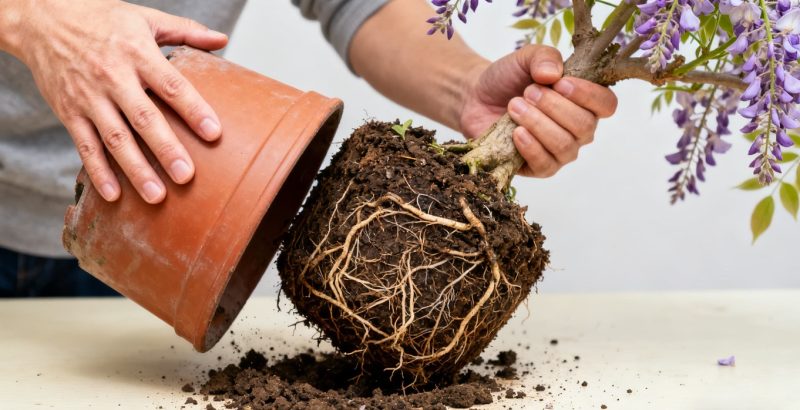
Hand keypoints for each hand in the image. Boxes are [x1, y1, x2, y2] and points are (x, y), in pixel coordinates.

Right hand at [2, 0, 226, 202]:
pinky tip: (115, 194)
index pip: (171, 85)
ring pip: (115, 139)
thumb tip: (222, 41)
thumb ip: (185, 31)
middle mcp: (113, 77)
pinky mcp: (68, 112)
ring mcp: (89, 97)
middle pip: (143, 117)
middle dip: (166, 149)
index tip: (214, 133)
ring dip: (135, 169)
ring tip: (157, 195)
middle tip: (187, 176)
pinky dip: (98, 171)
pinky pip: (85, 146)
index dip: (193, 109)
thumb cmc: (100, 20)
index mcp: (137, 53)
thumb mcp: (145, 18)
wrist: (42, 18)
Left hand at [459, 45, 617, 176]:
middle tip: (528, 92)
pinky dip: (531, 147)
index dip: (588, 95)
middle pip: (584, 126)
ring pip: (564, 145)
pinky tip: (516, 132)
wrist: (478, 97)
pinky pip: (545, 165)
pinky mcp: (539, 167)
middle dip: (553, 107)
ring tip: (515, 106)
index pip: (607, 104)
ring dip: (538, 123)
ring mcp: (561, 151)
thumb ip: (544, 57)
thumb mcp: (526, 58)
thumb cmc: (509, 78)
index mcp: (586, 101)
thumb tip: (553, 74)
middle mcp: (579, 129)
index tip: (560, 83)